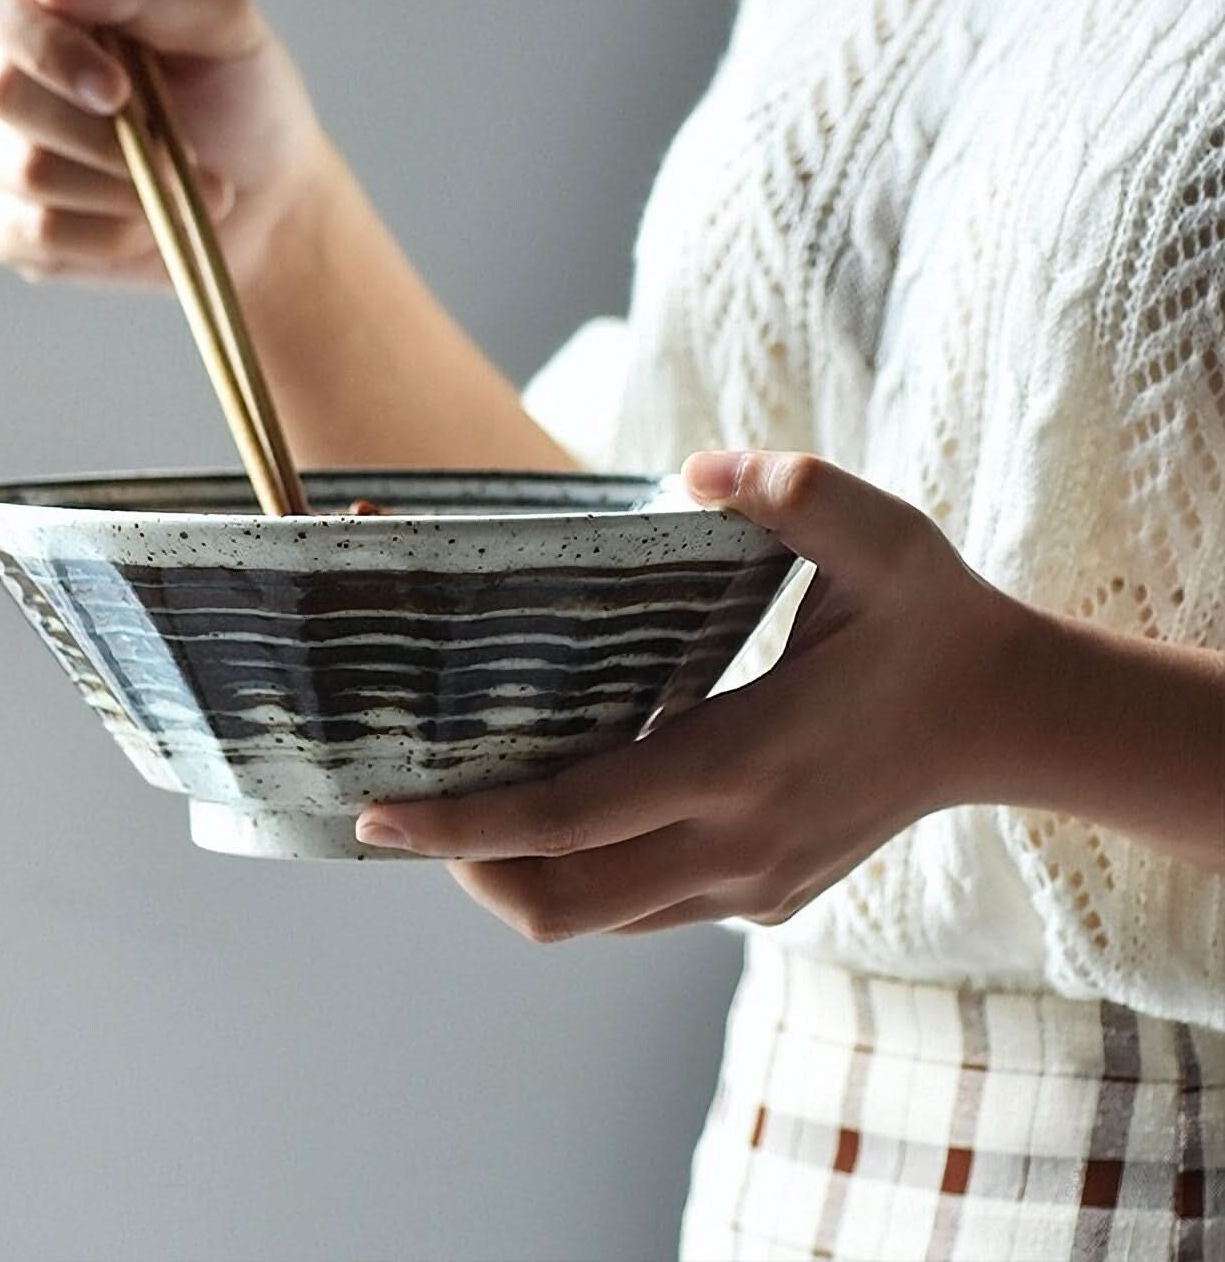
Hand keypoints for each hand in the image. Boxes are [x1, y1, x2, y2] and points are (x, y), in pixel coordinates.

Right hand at [0, 0, 332, 290]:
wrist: (268, 205)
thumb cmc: (243, 101)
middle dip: (105, 135)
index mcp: (43, 6)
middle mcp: (1, 74)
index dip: (47, 47)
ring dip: (125, 188)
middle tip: (183, 155)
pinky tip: (149, 225)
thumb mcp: (223, 26)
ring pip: (29, 171)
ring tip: (184, 190)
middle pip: (3, 93)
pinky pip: (38, 233)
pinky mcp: (8, 230)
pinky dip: (111, 235)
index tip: (118, 92)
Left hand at [354, 451, 1036, 939]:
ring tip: (468, 812)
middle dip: (468, 869)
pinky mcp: (766, 896)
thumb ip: (794, 493)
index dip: (464, 826)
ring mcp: (753, 885)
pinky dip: (585, 875)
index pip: (568, 818)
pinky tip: (564, 811)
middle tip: (409, 807)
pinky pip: (645, 908)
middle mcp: (736, 845)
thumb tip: (700, 471)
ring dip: (522, 878)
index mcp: (740, 760)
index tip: (379, 817)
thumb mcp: (880, 536)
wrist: (1010, 717)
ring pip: (599, 920)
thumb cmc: (935, 618)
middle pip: (560, 901)